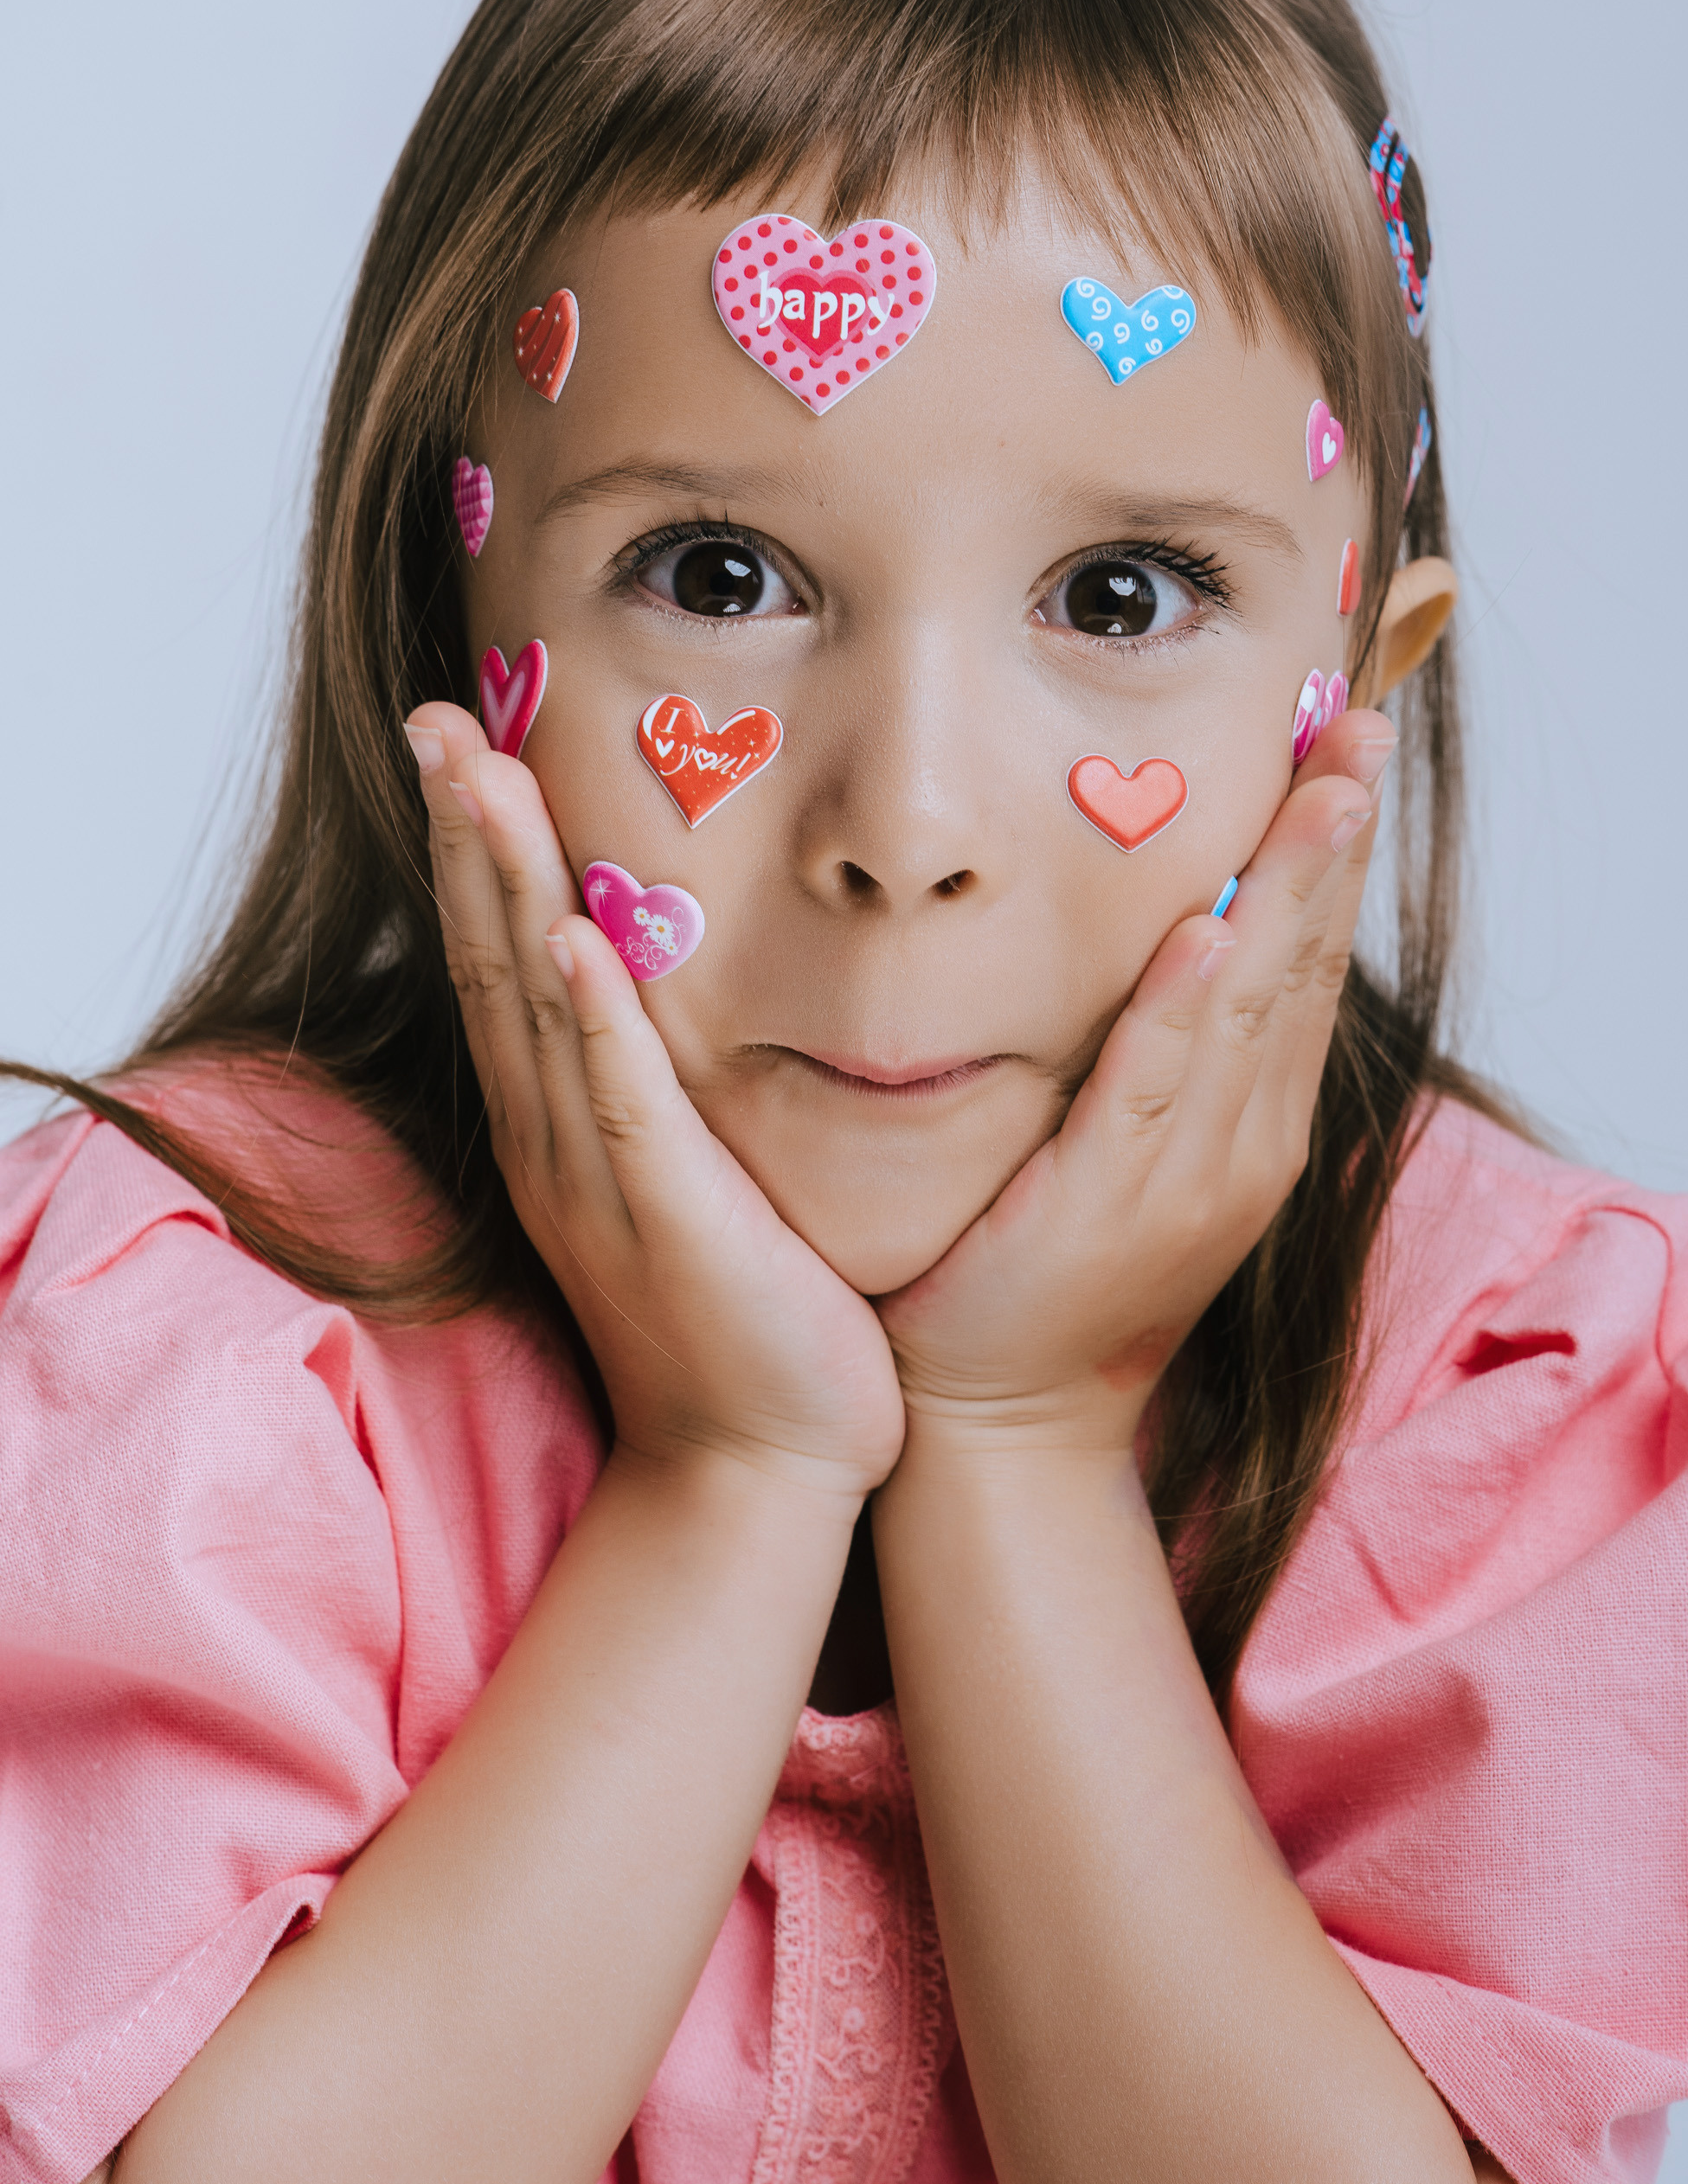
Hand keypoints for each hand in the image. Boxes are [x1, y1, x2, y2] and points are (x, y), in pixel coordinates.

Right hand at [404, 706, 904, 1499]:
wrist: (759, 1468)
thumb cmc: (742, 1317)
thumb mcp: (689, 1176)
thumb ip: (663, 1084)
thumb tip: (667, 991)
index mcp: (561, 1123)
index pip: (501, 960)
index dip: (473, 849)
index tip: (457, 738)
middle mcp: (555, 1139)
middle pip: (490, 958)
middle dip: (462, 833)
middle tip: (432, 715)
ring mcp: (599, 1178)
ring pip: (533, 1008)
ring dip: (502, 885)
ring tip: (473, 772)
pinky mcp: (667, 1217)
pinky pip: (619, 1100)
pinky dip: (589, 1016)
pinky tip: (564, 932)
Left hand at [875, 711, 1396, 1448]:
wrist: (1004, 1419)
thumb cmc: (1052, 1276)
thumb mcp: (1131, 1152)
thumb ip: (1161, 1056)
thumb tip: (1176, 937)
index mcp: (1250, 1123)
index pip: (1305, 962)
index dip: (1333, 854)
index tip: (1350, 747)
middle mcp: (1241, 1142)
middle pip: (1302, 966)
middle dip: (1333, 844)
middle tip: (1359, 729)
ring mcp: (1185, 1176)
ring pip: (1250, 1009)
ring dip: (1288, 896)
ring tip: (1322, 791)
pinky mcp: (1107, 1202)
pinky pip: (1153, 1086)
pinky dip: (1186, 1009)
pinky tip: (1212, 934)